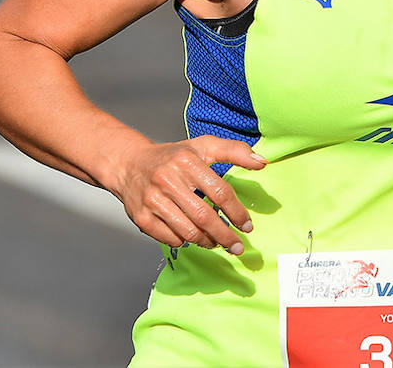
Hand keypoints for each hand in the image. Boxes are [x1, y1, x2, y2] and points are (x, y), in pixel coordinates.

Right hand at [111, 136, 266, 253]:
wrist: (130, 164)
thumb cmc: (173, 157)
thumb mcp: (203, 146)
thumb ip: (234, 151)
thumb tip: (262, 162)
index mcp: (186, 160)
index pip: (219, 191)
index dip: (236, 212)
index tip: (247, 225)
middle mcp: (167, 179)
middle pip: (204, 216)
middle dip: (225, 235)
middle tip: (238, 246)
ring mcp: (152, 200)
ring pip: (189, 231)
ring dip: (208, 241)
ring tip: (216, 241)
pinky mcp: (141, 217)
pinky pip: (171, 239)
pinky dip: (185, 242)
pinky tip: (192, 236)